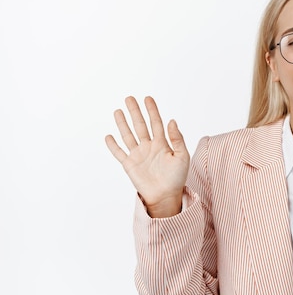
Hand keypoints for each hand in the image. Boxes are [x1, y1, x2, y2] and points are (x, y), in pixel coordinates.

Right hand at [105, 96, 189, 217]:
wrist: (166, 196)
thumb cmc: (177, 177)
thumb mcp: (182, 156)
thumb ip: (177, 139)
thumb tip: (172, 121)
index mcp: (162, 144)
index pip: (156, 123)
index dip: (152, 110)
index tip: (148, 98)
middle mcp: (149, 147)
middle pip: (140, 125)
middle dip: (135, 112)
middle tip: (129, 98)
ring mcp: (138, 155)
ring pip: (128, 135)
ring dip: (123, 124)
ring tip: (118, 111)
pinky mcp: (129, 165)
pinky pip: (119, 153)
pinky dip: (113, 145)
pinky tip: (109, 136)